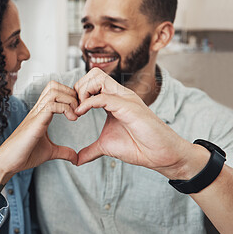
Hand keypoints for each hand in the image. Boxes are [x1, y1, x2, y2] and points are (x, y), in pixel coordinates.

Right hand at [0, 80, 78, 178]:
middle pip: (54, 85)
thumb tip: (76, 158)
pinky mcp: (35, 122)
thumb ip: (63, 151)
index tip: (78, 110)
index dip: (70, 95)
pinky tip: (72, 119)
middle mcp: (38, 110)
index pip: (54, 90)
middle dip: (71, 93)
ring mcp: (36, 114)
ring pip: (54, 91)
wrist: (7, 163)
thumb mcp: (50, 152)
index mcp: (41, 113)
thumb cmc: (24, 155)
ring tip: (76, 114)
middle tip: (79, 109)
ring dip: (69, 99)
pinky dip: (66, 108)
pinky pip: (52, 105)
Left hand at [74, 68, 195, 178]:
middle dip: (79, 87)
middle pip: (94, 73)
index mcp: (114, 100)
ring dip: (83, 91)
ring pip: (98, 77)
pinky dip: (87, 103)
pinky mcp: (129, 107)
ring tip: (78, 110)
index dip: (77, 93)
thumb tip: (76, 160)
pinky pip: (103, 96)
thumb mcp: (106, 147)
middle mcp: (120, 95)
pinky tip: (80, 114)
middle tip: (74, 107)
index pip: (92, 81)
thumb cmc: (138, 147)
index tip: (72, 111)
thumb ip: (90, 150)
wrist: (161, 155)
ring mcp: (125, 98)